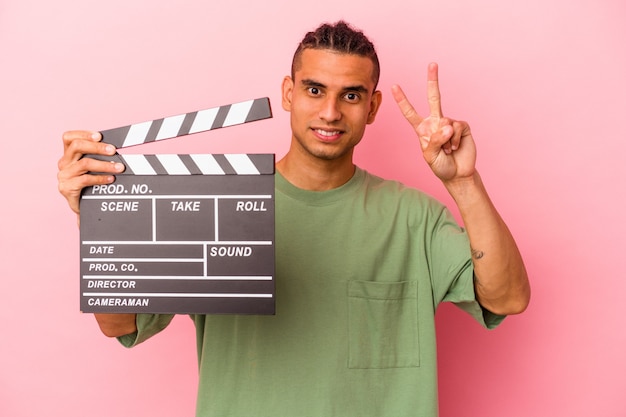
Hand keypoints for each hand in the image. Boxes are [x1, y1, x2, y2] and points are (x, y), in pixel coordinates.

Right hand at [57, 130, 123, 214]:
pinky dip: (100, 178)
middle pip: (76, 146)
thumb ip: (98, 157)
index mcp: (68, 155)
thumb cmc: (91, 185)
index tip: (99, 135)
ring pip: (84, 163)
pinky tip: (111, 179)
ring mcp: (64, 176)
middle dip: (97, 147)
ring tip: (119, 167)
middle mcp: (64, 163)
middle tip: (113, 150)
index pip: (69, 138)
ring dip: (104, 164)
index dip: (83, 134)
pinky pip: (85, 180)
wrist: (84, 208)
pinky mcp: (66, 188)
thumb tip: (115, 149)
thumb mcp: (93, 168)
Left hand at [392, 63, 475, 182]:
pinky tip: (455, 148)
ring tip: (446, 151)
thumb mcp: (430, 156)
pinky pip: (457, 128)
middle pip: (434, 98)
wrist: (458, 173)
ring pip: (446, 122)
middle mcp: (435, 122)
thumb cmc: (440, 166)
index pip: (410, 112)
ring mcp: (449, 123)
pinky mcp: (462, 126)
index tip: (393, 87)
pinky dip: (455, 140)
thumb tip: (447, 126)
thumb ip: (435, 141)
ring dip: (446, 141)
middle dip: (433, 80)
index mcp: (422, 129)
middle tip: (432, 63)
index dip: (402, 100)